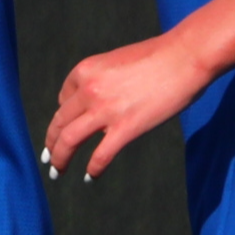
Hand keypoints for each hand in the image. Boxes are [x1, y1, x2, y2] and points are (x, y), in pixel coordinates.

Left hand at [42, 28, 212, 181]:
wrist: (186, 56)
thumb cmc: (159, 56)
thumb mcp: (117, 61)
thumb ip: (103, 82)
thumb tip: (100, 105)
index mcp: (85, 70)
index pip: (63, 99)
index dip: (63, 116)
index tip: (66, 127)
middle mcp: (88, 90)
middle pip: (59, 122)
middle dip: (51, 143)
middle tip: (48, 158)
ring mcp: (105, 110)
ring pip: (69, 140)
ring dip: (60, 158)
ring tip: (58, 171)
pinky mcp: (127, 127)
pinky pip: (101, 155)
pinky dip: (93, 169)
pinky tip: (90, 177)